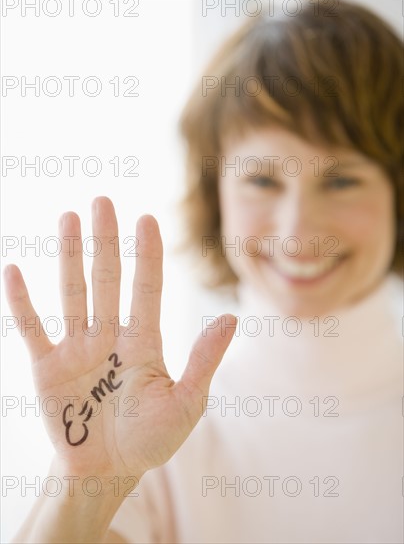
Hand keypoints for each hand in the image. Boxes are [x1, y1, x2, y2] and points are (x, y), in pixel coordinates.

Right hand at [4, 197, 235, 481]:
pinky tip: (15, 270)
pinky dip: (22, 301)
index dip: (147, 254)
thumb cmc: (151, 439)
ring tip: (68, 217)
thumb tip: (233, 319)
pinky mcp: (47, 367)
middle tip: (103, 201)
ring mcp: (77, 348)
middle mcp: (110, 336)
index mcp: (144, 341)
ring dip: (68, 255)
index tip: (147, 219)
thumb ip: (205, 361)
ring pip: (73, 292)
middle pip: (108, 278)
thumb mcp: (186, 403)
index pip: (147, 287)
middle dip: (106, 240)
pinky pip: (32, 328)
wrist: (107, 472)